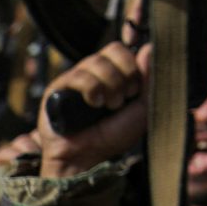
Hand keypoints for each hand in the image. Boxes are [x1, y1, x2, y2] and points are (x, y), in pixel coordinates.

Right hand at [38, 42, 150, 178]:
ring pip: (96, 61)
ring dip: (109, 85)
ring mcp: (75, 78)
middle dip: (124, 74)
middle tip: (123, 98)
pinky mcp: (57, 88)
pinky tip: (94, 104)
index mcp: (114, 72)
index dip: (133, 63)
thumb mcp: (142, 107)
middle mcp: (94, 71)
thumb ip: (148, 78)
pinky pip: (78, 75)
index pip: (124, 49)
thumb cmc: (114, 135)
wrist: (86, 157)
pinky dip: (92, 88)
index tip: (135, 88)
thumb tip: (149, 48)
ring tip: (108, 106)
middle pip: (113, 49)